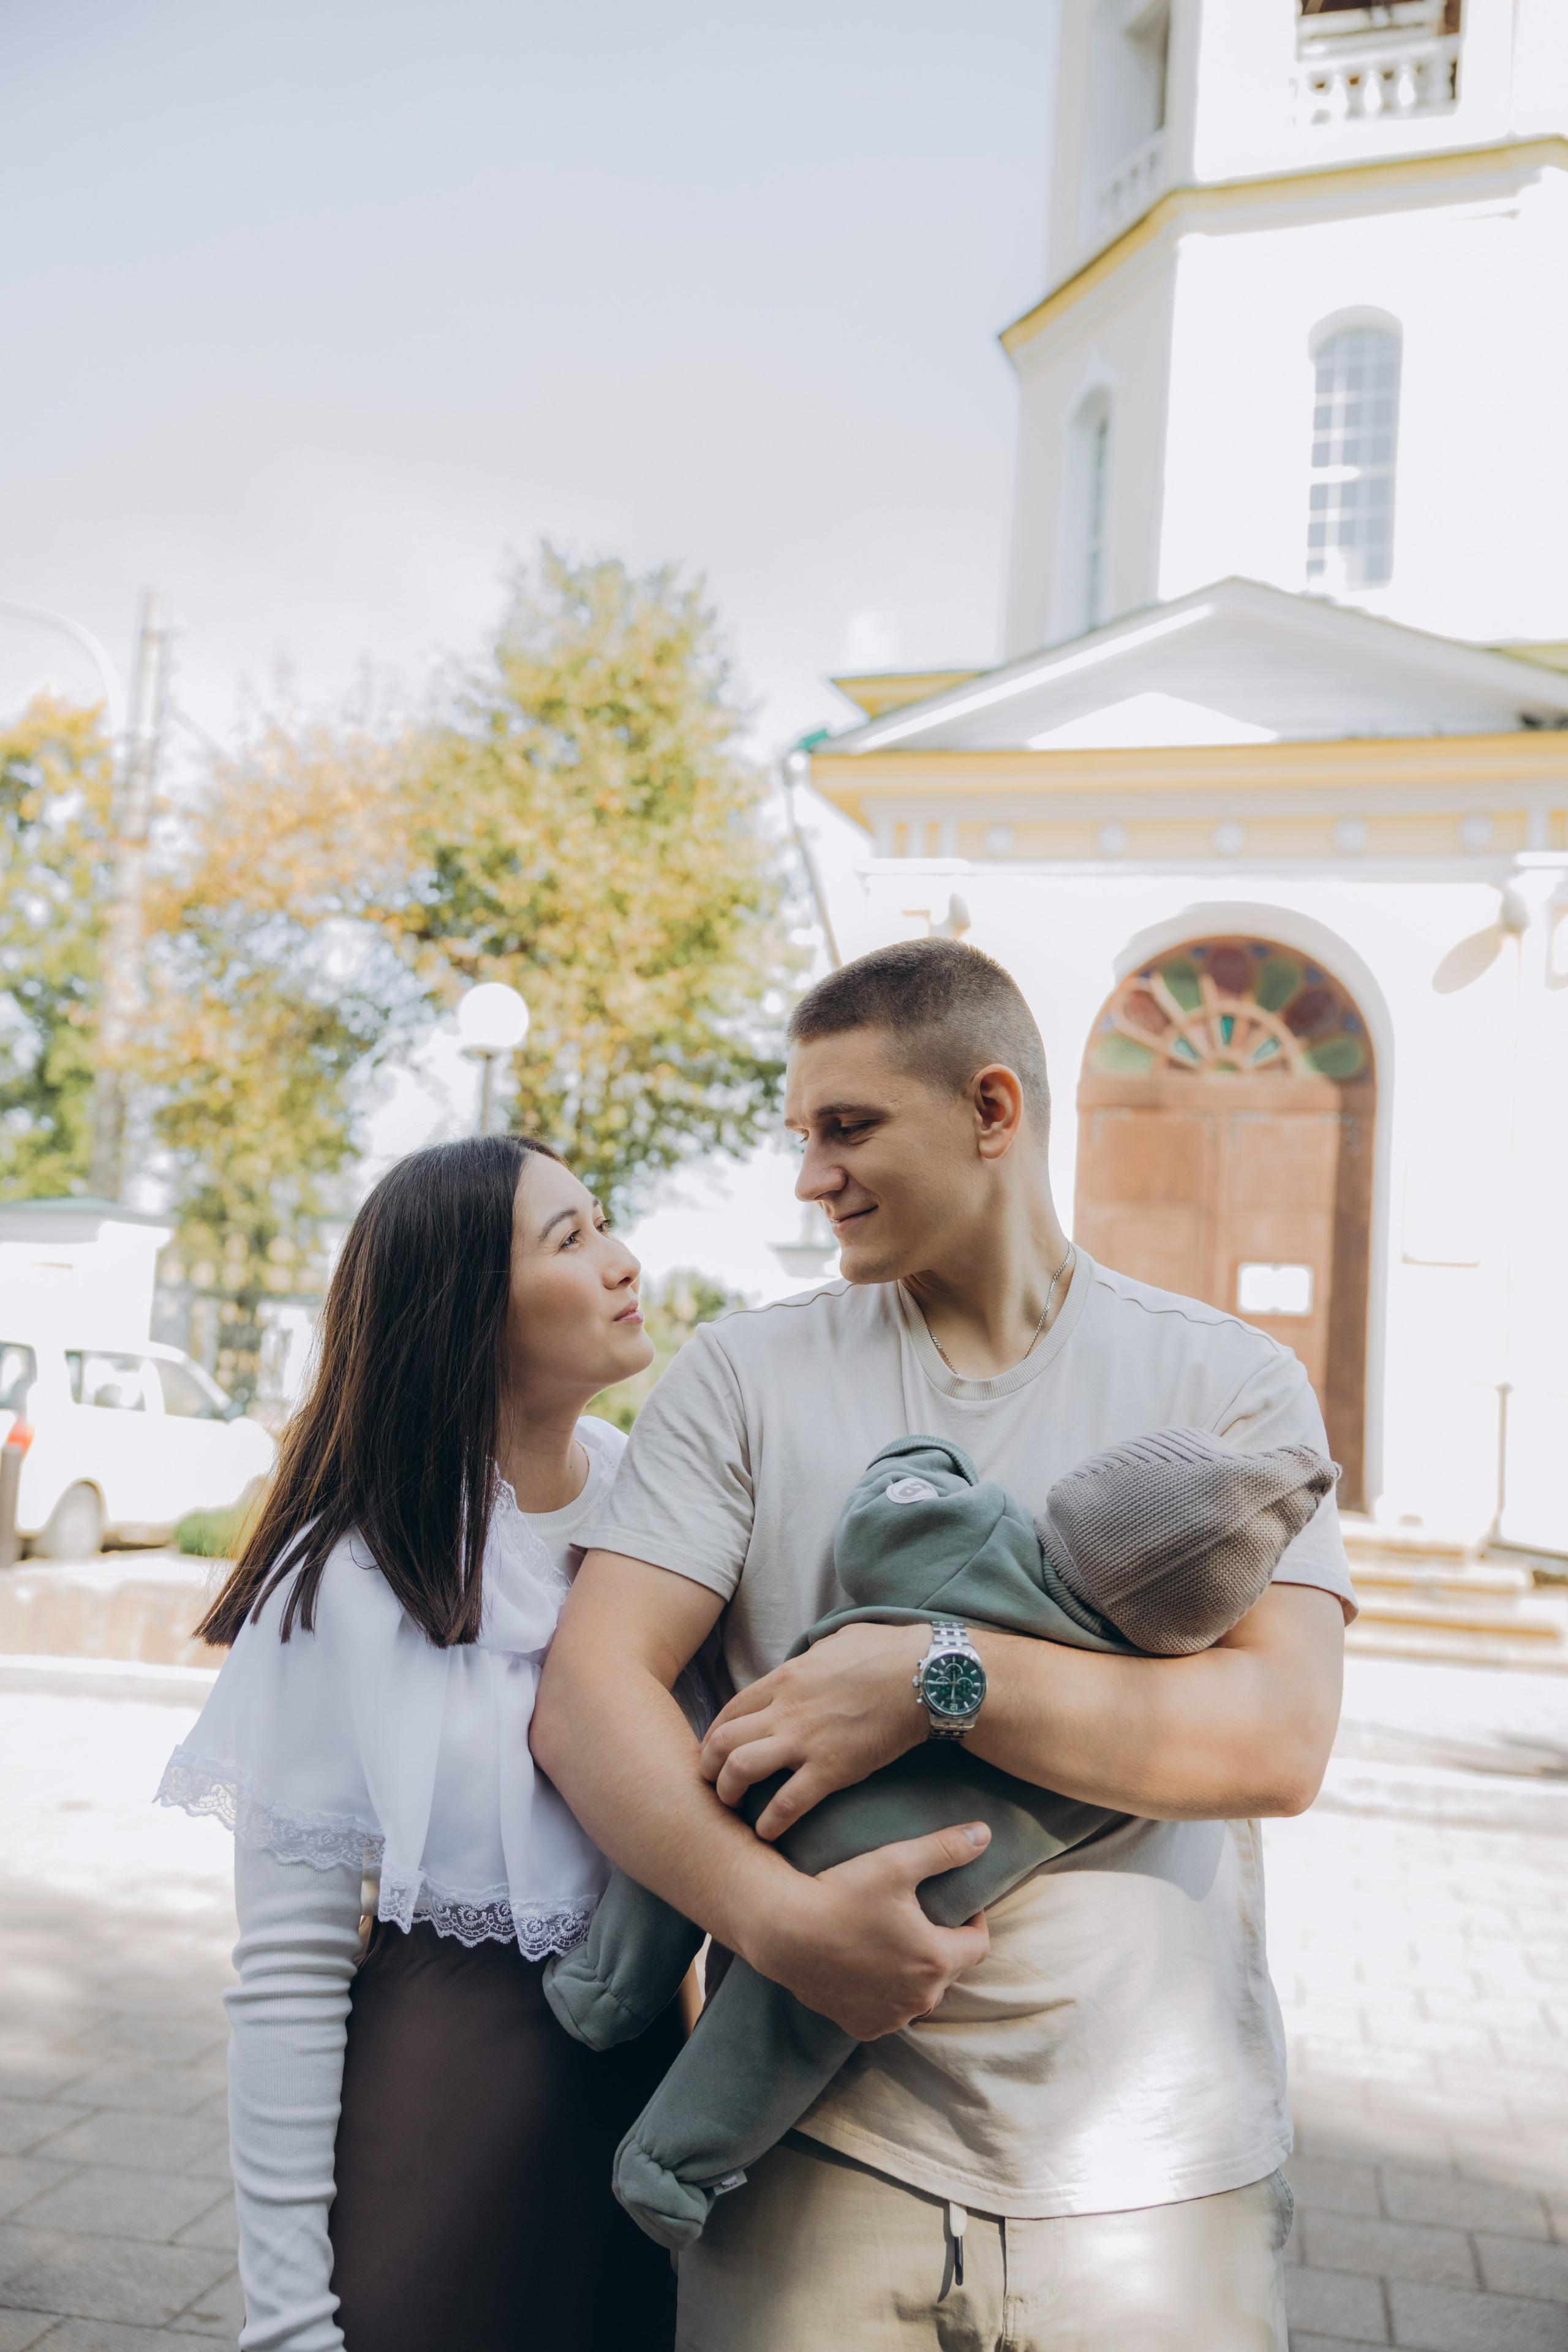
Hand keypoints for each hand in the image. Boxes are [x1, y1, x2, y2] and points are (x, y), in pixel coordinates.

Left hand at [700, 1621, 929, 1838]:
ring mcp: (805, 1740)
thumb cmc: (887, 1652)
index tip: (712, 1752)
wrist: (926, 1676)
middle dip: (707, 1766)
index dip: (713, 1735)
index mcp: (785, 1678)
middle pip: (723, 1740)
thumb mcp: (835, 1642)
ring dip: (728, 1792)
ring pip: (741, 1769)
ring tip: (731, 1807)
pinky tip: (766, 1832)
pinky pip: (787, 1803)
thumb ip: (810, 1658)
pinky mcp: (831, 1769)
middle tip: (709, 1784)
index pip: (731, 1709)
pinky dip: (770, 1822)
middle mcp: (785, 1709)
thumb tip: (804, 1662)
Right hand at [747, 1821, 992, 2038]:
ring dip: (917, 1973)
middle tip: (923, 1918)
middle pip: (949, 1970)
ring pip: (920, 1995)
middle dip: (943, 1945)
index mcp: (935, 1961)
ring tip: (898, 1942)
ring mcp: (890, 2018)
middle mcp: (919, 1999)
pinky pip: (889, 2012)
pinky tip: (873, 1969)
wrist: (782, 1931)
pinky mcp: (862, 2027)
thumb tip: (985, 1834)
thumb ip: (944, 1849)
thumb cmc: (840, 1894)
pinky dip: (888, 1994)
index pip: (979, 1946)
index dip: (974, 1922)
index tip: (959, 1905)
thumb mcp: (896, 1863)